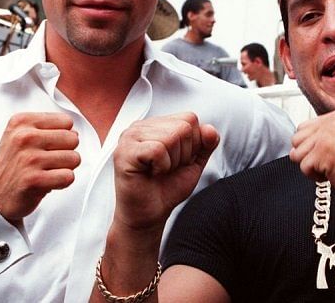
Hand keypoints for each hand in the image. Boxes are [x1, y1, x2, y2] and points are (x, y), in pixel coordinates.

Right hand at [0, 112, 79, 223]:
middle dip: (66, 152)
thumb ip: (50, 127)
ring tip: (47, 171)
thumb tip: (76, 132)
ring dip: (65, 168)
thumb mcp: (23, 134)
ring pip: (74, 158)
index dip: (63, 135)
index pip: (67, 121)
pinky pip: (69, 176)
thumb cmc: (16, 163)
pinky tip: (48, 182)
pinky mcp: (34, 180)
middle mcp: (24, 137)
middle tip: (49, 161)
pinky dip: (63, 182)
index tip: (47, 145)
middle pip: (73, 139)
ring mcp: (29, 159)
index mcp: (22, 122)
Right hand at [112, 112, 219, 230]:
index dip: (192, 144)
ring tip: (158, 171)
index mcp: (156, 124)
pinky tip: (151, 173)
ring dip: (172, 162)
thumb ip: (205, 144)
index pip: (190, 118)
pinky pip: (157, 149)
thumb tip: (210, 129)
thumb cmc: (167, 189)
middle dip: (183, 154)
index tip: (178, 161)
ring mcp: (130, 137)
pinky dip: (162, 166)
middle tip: (167, 169)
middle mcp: (141, 126)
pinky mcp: (124, 152)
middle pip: (183, 127)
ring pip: (171, 136)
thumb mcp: (193, 163)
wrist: (149, 216)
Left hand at [289, 109, 334, 206]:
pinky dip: (315, 177)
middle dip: (308, 155)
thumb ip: (323, 135)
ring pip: (297, 153)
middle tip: (331, 162)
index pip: (304, 127)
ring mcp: (326, 135)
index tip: (332, 153)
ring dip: (312, 166)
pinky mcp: (323, 152)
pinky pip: (304, 167)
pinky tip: (334, 175)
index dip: (312, 146)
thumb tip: (294, 147)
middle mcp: (332, 121)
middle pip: (297, 139)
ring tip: (333, 168)